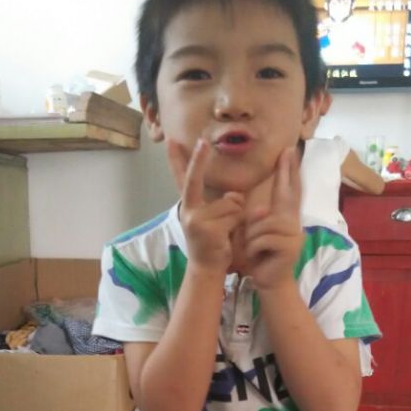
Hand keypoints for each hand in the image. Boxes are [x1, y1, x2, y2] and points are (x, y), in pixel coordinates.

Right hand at [167, 139, 244, 273]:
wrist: (206, 269)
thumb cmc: (212, 242)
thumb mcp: (214, 220)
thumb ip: (224, 203)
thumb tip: (237, 195)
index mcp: (189, 206)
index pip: (182, 179)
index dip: (176, 160)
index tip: (171, 141)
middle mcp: (189, 211)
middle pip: (200, 182)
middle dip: (204, 167)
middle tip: (203, 142)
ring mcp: (197, 220)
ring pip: (231, 203)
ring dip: (237, 216)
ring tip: (227, 232)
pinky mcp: (209, 230)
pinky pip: (235, 216)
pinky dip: (239, 224)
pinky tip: (228, 238)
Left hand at [244, 147, 303, 289]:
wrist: (269, 283)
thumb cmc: (261, 257)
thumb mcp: (255, 235)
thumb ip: (258, 220)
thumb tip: (260, 209)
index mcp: (285, 218)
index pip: (288, 191)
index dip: (289, 172)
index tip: (289, 152)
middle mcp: (293, 223)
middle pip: (289, 194)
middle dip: (287, 171)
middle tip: (289, 148)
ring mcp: (293, 235)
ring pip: (263, 223)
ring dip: (251, 237)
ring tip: (253, 250)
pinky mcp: (289, 247)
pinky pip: (262, 238)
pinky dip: (253, 248)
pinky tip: (256, 257)